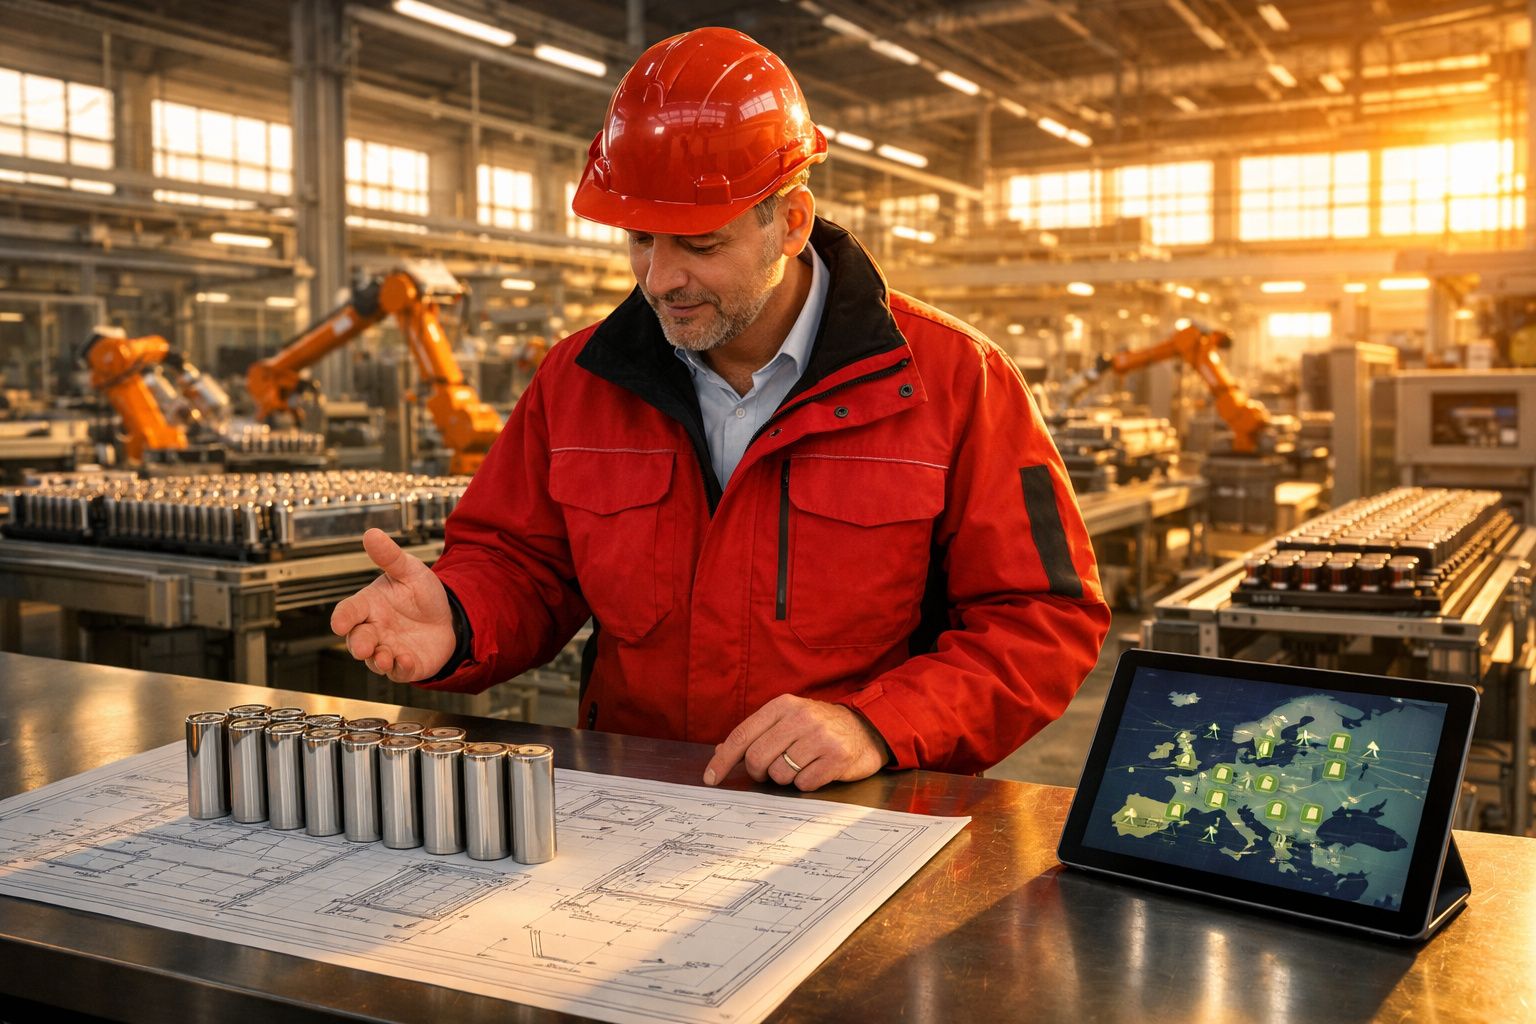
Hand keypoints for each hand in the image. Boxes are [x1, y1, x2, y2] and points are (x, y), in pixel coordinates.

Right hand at [330, 529, 455, 682]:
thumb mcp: (409, 571)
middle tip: (364, 647)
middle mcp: (374, 630)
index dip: (342, 618)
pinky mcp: (406, 665)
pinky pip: (399, 672)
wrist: (449, 616)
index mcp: (369, 606)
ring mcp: (388, 650)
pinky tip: (406, 661)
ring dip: (378, 660)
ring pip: (374, 661)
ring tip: (386, 657)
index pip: (347, 612)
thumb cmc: (421, 594)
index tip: (339, 624)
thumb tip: (371, 533)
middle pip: (356, 641)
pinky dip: (400, 669)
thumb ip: (390, 557)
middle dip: (359, 645)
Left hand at [702, 695, 888, 791]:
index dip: (723, 761)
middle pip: (757, 758)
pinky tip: (816, 771)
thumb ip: (756, 734)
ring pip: (779, 774)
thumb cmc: (818, 728)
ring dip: (784, 778)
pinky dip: (805, 783)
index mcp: (783, 705)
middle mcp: (801, 717)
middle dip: (758, 772)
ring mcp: (820, 737)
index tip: (710, 778)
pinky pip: (803, 784)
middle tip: (769, 771)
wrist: (866, 729)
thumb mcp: (787, 720)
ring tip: (799, 766)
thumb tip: (721, 752)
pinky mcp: (837, 758)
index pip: (742, 735)